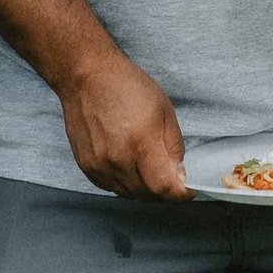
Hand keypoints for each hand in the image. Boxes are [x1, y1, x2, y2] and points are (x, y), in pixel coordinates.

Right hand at [59, 52, 192, 200]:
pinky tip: (128, 164)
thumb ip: (174, 146)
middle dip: (164, 191)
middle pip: (148, 195)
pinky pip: (112, 187)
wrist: (85, 77)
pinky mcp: (87, 166)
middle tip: (170, 176)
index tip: (187, 189)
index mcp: (140, 143)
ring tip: (148, 167)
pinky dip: (125, 182)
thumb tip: (180, 173)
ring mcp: (99, 165)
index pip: (164, 187)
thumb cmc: (124, 86)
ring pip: (130, 194)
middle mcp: (117, 159)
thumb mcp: (163, 109)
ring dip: (144, 188)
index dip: (180, 193)